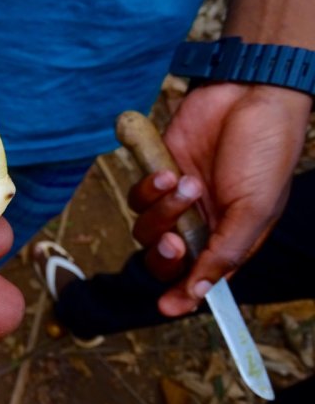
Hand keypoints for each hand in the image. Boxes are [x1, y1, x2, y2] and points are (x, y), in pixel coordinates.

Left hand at [129, 83, 309, 315]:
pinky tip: (169, 170)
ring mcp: (177, 200)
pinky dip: (149, 188)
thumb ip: (226, 252)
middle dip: (164, 255)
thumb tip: (201, 291)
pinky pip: (138, 196)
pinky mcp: (157, 174)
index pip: (199, 278)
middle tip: (175, 240)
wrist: (249, 95)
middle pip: (163, 259)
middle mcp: (200, 224)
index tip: (166, 308)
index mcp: (229, 238)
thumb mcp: (254, 209)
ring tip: (186, 181)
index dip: (181, 295)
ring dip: (162, 211)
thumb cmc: (265, 151)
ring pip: (146, 228)